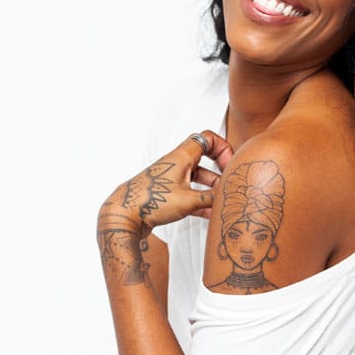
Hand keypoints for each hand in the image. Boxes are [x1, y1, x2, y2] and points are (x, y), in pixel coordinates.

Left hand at [99, 130, 232, 233]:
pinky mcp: (166, 194)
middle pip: (204, 158)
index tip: (229, 165)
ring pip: (197, 178)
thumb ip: (212, 198)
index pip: (207, 138)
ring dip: (211, 188)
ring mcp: (171, 179)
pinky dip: (200, 201)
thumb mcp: (189, 201)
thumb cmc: (150, 202)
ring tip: (221, 201)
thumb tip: (228, 197)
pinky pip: (189, 193)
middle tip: (228, 182)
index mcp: (181, 157)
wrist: (124, 216)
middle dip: (219, 170)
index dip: (223, 148)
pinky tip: (209, 214)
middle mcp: (176, 164)